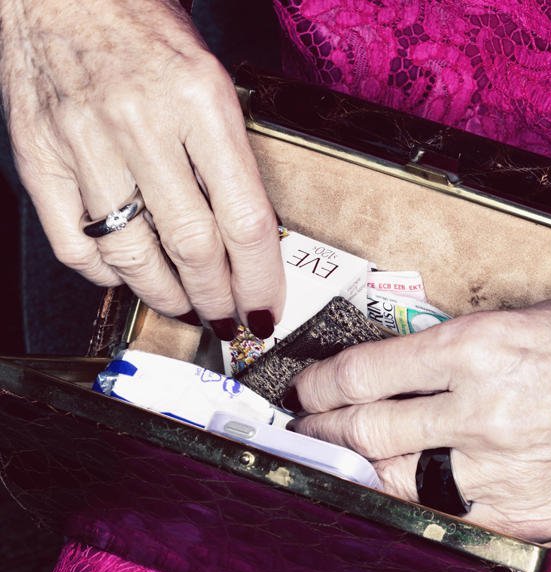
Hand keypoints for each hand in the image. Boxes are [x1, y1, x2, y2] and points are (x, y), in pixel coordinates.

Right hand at [0, 0, 283, 335]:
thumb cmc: (143, 26)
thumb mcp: (212, 77)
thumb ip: (231, 153)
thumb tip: (252, 237)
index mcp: (200, 101)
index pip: (245, 219)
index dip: (262, 278)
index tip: (268, 306)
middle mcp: (140, 123)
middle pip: (193, 247)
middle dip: (218, 298)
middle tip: (230, 318)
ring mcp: (82, 140)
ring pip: (132, 255)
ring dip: (166, 295)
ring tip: (185, 305)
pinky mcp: (36, 153)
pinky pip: (73, 243)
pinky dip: (104, 273)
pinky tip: (125, 273)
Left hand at [290, 286, 550, 542]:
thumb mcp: (549, 311)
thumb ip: (478, 340)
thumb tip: (425, 361)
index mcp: (482, 348)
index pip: (367, 373)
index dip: (324, 383)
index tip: (312, 388)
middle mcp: (484, 413)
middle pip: (367, 434)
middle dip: (326, 433)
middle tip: (313, 430)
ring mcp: (508, 474)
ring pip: (401, 483)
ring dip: (369, 472)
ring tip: (354, 464)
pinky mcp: (536, 516)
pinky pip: (457, 514)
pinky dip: (430, 500)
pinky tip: (420, 490)